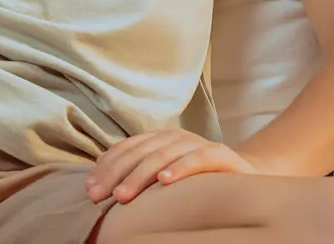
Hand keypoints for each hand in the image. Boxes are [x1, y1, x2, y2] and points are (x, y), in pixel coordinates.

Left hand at [85, 129, 258, 204]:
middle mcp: (175, 137)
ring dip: (140, 176)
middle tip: (99, 196)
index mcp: (159, 140)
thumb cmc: (197, 180)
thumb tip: (98, 175)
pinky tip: (165, 181)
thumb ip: (137, 172)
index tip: (89, 188)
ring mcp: (197, 143)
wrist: (244, 176)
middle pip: (139, 153)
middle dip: (116, 175)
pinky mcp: (220, 154)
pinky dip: (180, 168)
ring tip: (123, 195)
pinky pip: (197, 159)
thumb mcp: (165, 175)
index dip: (106, 167)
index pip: (127, 149)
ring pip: (163, 156)